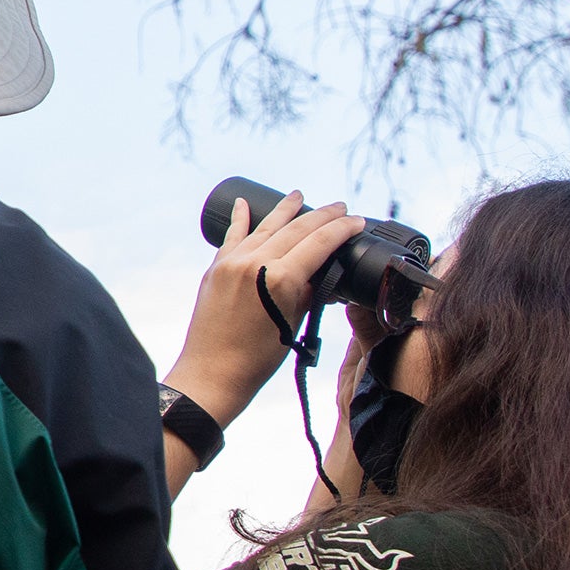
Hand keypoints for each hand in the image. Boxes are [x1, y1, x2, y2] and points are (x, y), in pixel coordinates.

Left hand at [167, 190, 366, 429]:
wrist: (211, 374)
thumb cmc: (257, 359)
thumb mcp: (293, 324)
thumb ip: (308, 293)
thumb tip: (321, 273)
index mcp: (280, 278)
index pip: (320, 242)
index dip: (342, 228)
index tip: (358, 220)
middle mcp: (256, 262)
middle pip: (297, 228)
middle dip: (322, 215)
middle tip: (340, 206)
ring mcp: (233, 262)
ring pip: (265, 226)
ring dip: (285, 209)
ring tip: (299, 195)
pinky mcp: (216, 268)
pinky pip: (232, 236)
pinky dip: (240, 218)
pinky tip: (244, 203)